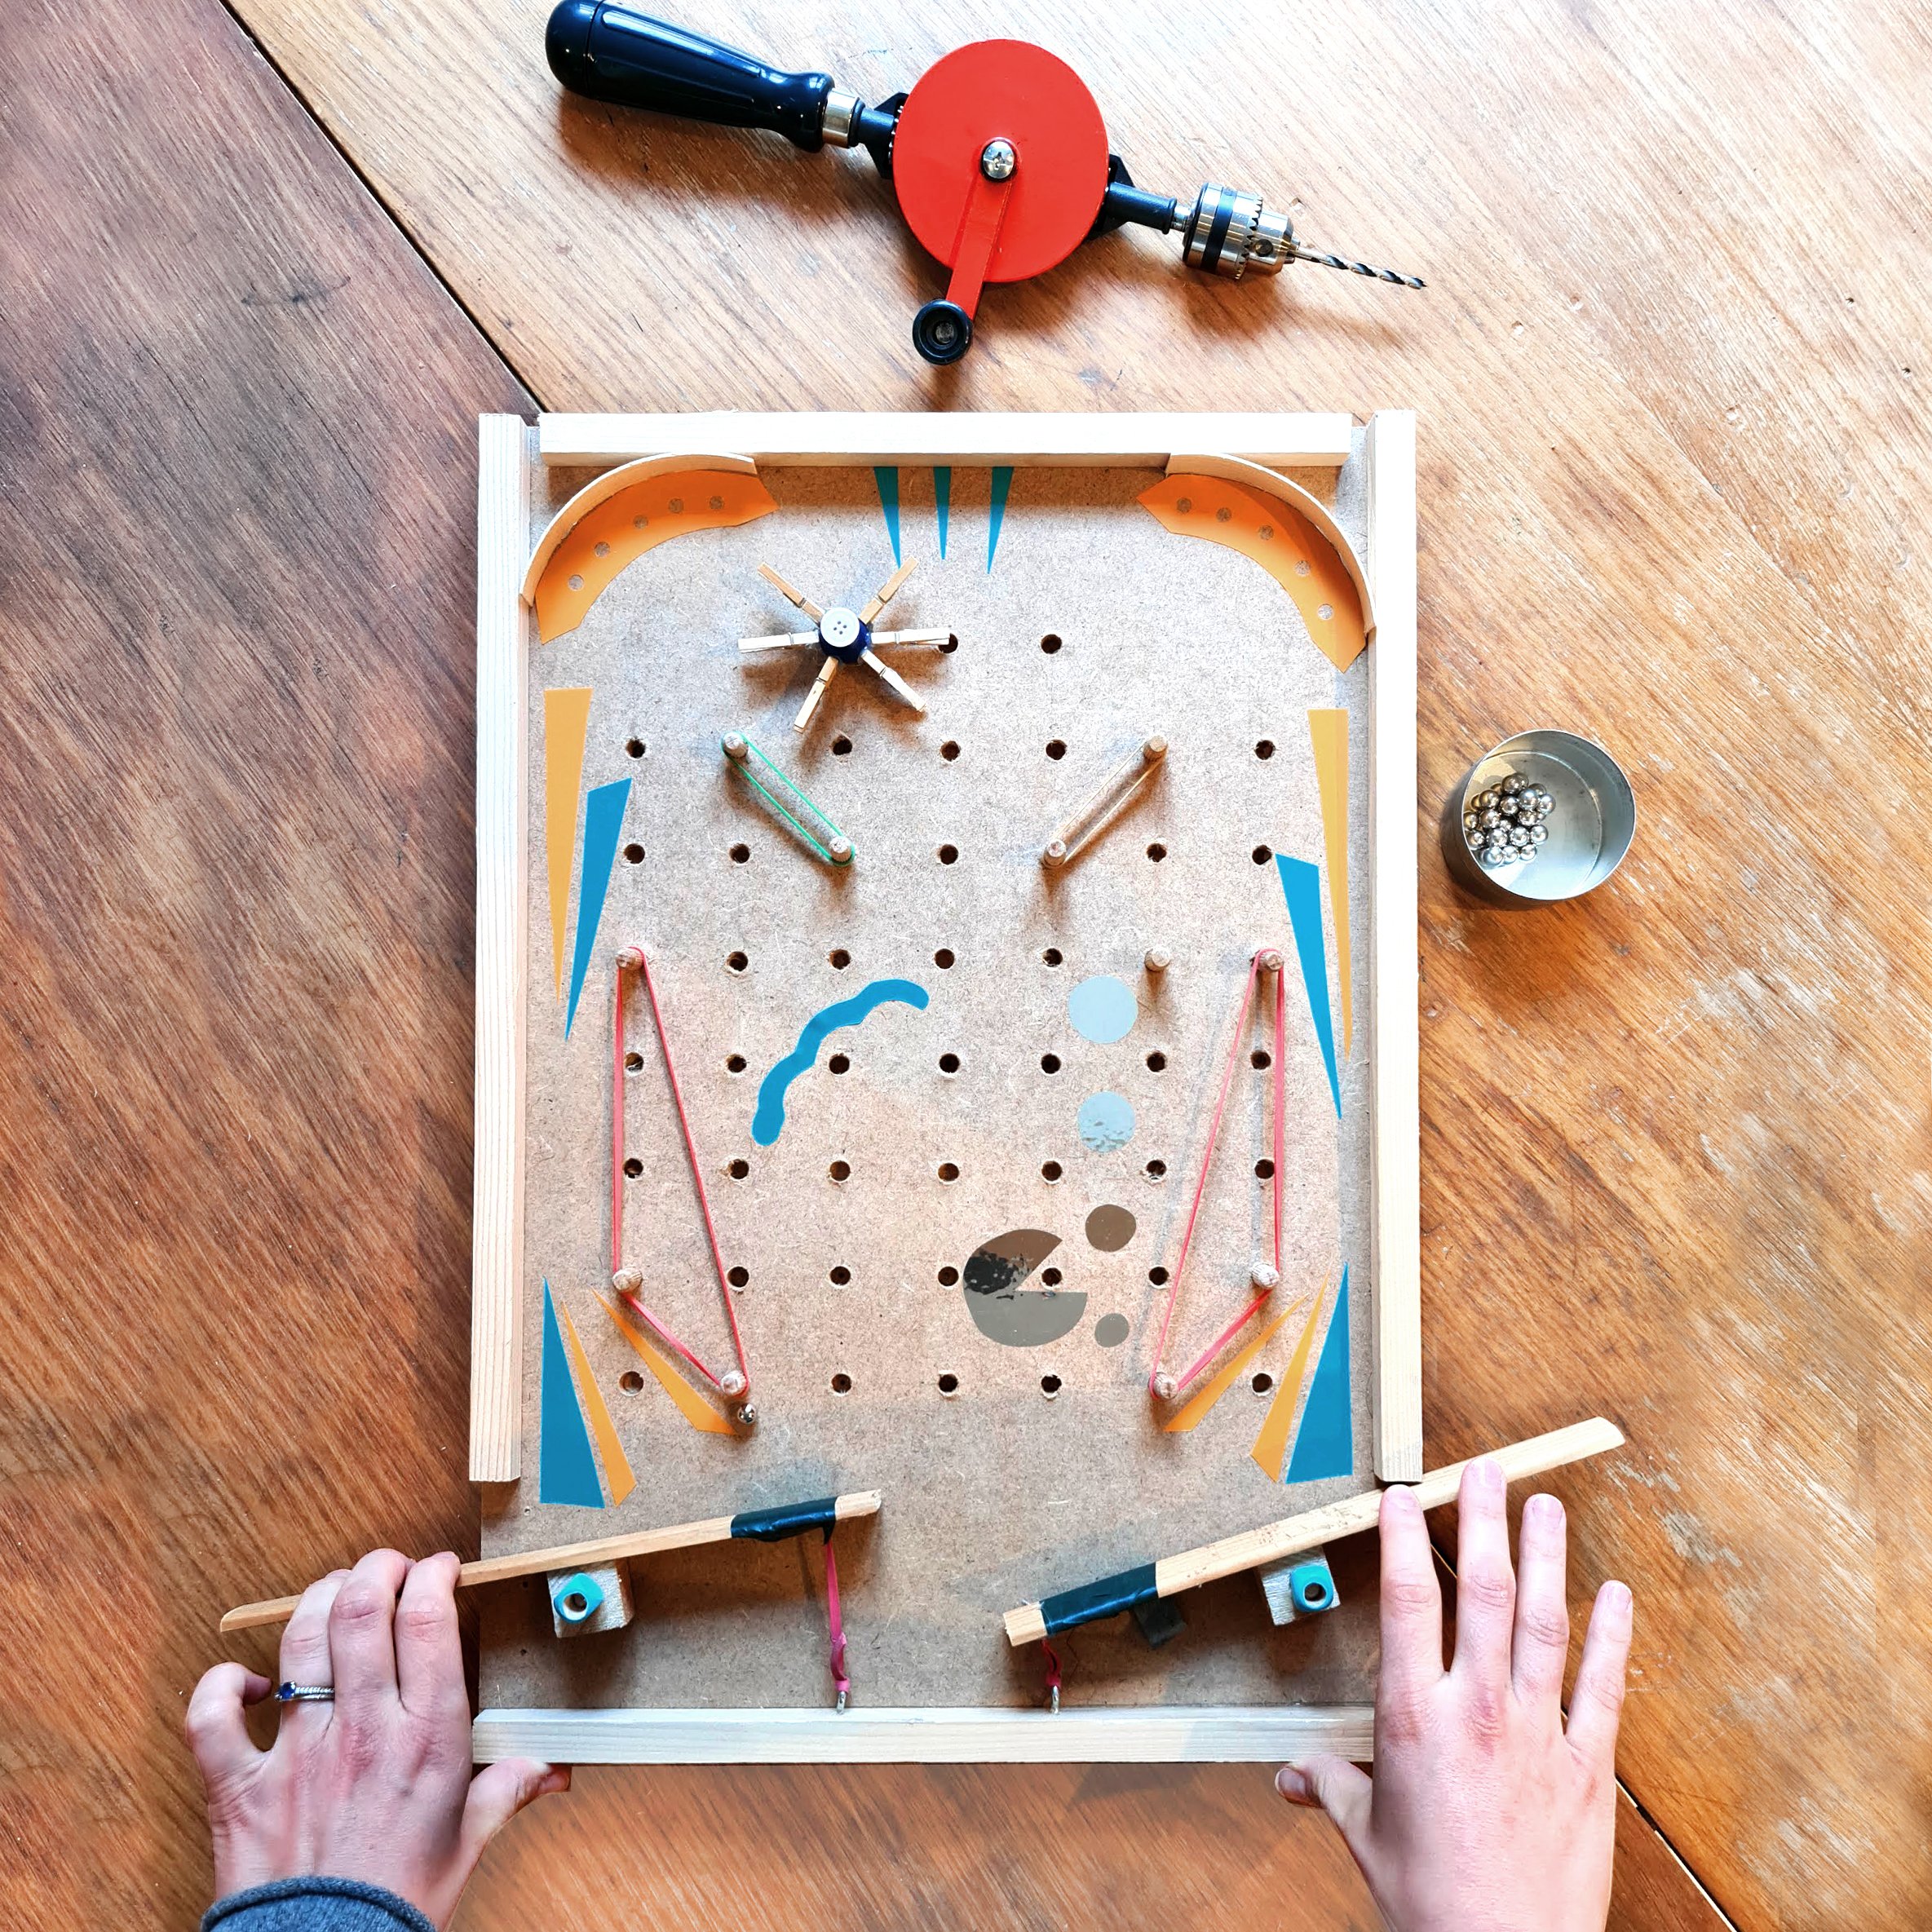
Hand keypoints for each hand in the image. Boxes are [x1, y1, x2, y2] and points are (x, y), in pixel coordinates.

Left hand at [186, 1549, 568, 1926]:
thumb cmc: (397, 1905)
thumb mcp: (467, 1843)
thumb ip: (504, 1791)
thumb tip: (548, 1768)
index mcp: (424, 1742)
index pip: (428, 1622)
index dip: (432, 1577)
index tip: (438, 1569)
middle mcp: (361, 1733)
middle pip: (362, 1610)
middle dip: (376, 1569)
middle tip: (385, 1567)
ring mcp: (296, 1754)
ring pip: (299, 1641)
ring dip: (316, 1601)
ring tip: (331, 1595)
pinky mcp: (239, 1786)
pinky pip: (211, 1716)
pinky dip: (222, 1685)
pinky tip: (246, 1681)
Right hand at [1278, 1458, 1632, 1931]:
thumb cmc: (1433, 1904)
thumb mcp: (1366, 1836)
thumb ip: (1332, 1788)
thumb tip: (1291, 1776)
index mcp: (1414, 1718)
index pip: (1406, 1602)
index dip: (1402, 1538)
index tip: (1405, 1496)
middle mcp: (1477, 1709)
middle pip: (1480, 1591)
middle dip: (1483, 1522)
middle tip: (1486, 1470)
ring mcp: (1537, 1732)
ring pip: (1542, 1622)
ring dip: (1546, 1557)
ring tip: (1547, 1506)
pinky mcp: (1587, 1766)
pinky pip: (1602, 1687)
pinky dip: (1611, 1638)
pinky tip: (1615, 1596)